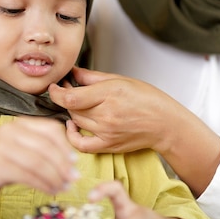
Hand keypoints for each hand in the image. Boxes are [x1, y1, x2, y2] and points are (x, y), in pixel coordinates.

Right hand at [0, 116, 78, 209]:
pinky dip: (43, 184)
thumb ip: (44, 149)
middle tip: (73, 179)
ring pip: (38, 162)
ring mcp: (1, 146)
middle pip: (46, 146)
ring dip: (55, 177)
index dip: (65, 146)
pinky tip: (51, 191)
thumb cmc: (4, 164)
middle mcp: (9, 130)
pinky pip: (27, 175)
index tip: (75, 162)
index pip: (51, 129)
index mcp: (20, 123)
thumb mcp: (24, 150)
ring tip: (63, 187)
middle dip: (63, 165)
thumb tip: (72, 162)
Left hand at [50, 67, 219, 196]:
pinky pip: (81, 145)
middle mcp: (106, 114)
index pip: (70, 98)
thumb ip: (92, 77)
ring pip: (75, 122)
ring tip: (76, 103)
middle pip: (71, 109)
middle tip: (67, 90)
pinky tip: (73, 126)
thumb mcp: (121, 79)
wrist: (165, 123)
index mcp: (110, 94)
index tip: (54, 87)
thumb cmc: (148, 99)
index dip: (56, 92)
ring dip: (71, 112)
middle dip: (65, 98)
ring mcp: (107, 132)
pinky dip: (72, 136)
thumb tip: (72, 73)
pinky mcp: (108, 145)